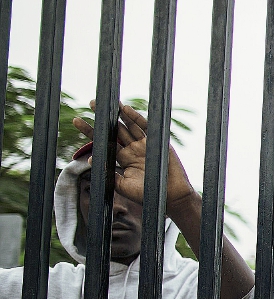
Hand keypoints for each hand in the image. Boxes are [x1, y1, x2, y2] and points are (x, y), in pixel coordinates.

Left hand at [72, 102, 196, 215]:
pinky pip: (145, 127)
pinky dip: (136, 118)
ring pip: (129, 125)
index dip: (91, 132)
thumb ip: (108, 174)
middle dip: (104, 118)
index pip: (104, 142)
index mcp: (124, 159)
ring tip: (108, 101)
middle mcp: (132, 149)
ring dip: (119, 113)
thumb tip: (91, 160)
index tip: (78, 120)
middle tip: (93, 102)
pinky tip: (125, 110)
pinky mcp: (156, 142)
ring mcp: (144, 144)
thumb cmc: (147, 194)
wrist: (171, 196)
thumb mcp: (122, 186)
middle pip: (115, 130)